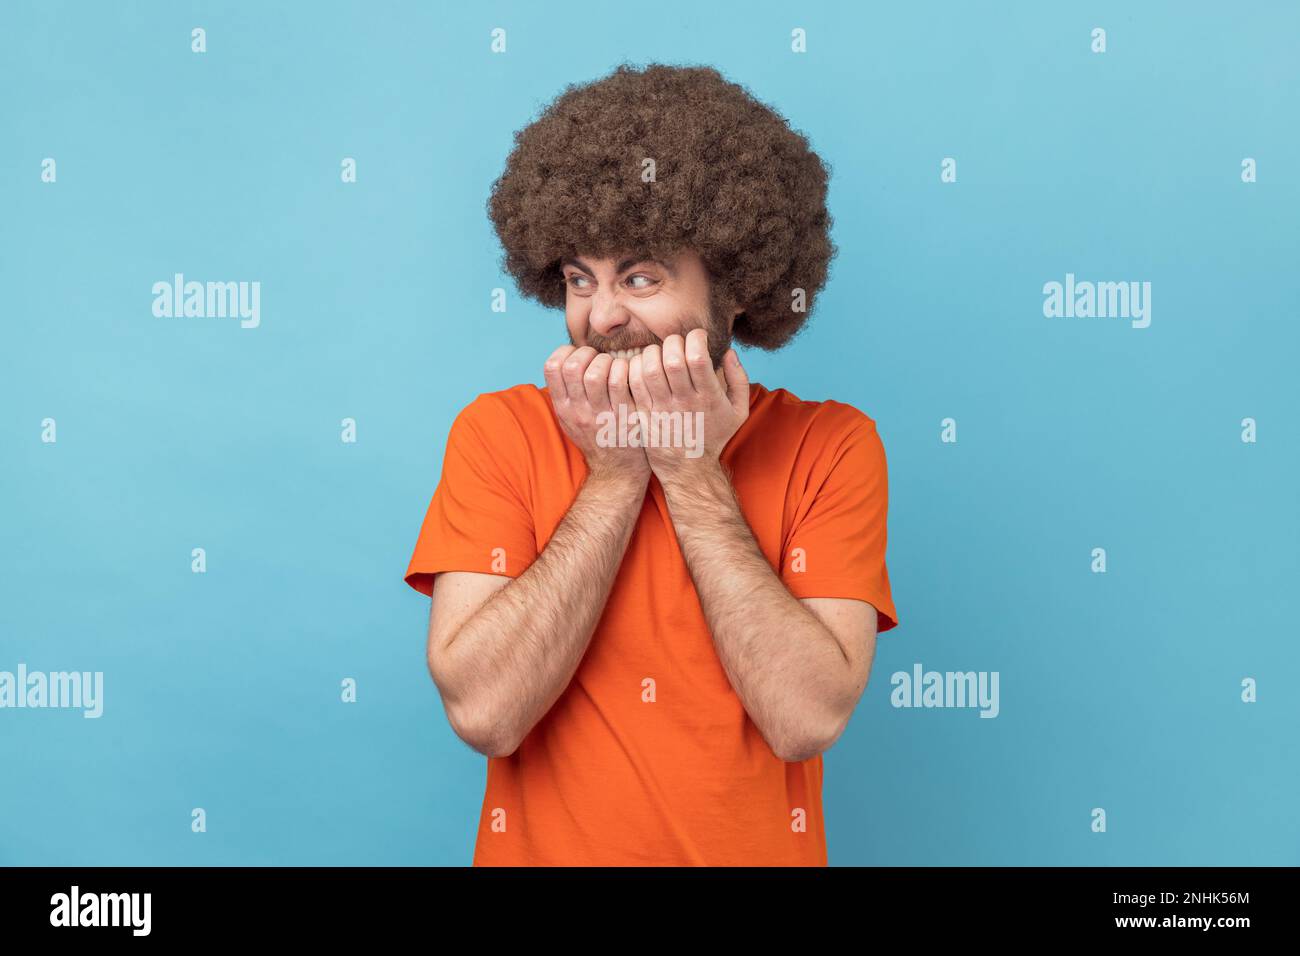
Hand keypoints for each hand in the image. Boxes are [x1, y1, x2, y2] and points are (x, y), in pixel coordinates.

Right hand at [543, 345, 650, 484]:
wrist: (617, 470)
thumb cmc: (597, 436)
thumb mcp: (572, 418)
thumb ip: (566, 392)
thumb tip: (565, 359)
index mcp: (563, 407)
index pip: (552, 367)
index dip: (566, 352)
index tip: (579, 357)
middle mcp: (578, 411)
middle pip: (573, 366)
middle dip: (588, 353)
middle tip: (599, 359)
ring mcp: (601, 414)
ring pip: (597, 371)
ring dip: (607, 360)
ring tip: (613, 367)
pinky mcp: (623, 416)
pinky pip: (620, 381)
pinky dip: (624, 368)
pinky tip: (627, 374)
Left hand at [627, 329, 749, 487]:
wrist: (689, 469)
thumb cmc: (714, 436)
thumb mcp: (738, 411)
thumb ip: (739, 379)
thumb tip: (728, 352)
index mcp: (709, 397)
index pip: (698, 357)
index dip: (696, 338)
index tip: (697, 338)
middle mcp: (684, 402)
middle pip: (672, 359)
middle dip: (673, 341)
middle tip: (677, 344)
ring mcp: (661, 408)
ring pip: (650, 367)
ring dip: (654, 352)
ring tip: (660, 354)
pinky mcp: (643, 414)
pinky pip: (634, 382)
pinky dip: (636, 366)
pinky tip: (646, 366)